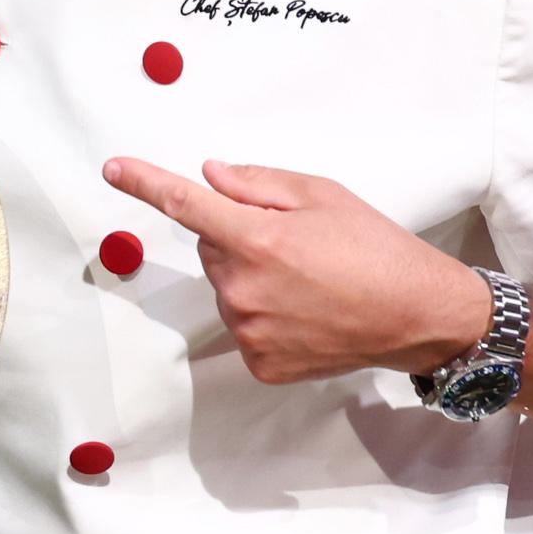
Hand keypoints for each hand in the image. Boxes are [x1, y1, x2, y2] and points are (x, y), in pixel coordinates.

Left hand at [103, 156, 489, 384]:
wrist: (418, 315)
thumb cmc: (377, 247)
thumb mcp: (323, 195)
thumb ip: (258, 183)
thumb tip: (209, 176)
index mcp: (256, 239)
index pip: (185, 206)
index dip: (145, 183)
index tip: (114, 169)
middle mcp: (243, 288)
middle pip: (212, 249)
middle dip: (240, 237)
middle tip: (295, 242)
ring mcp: (250, 331)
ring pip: (227, 289)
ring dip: (252, 278)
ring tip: (310, 280)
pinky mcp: (261, 364)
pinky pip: (244, 326)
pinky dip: (265, 315)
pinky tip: (307, 311)